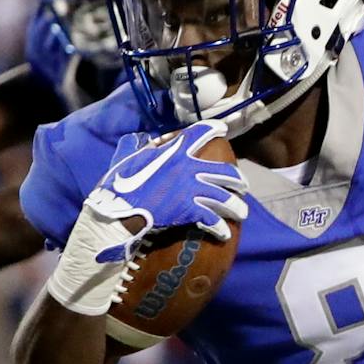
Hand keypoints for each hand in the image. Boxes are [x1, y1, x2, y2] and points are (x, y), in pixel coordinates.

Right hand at [85, 120, 248, 242]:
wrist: (120, 207)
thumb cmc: (121, 182)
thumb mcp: (128, 156)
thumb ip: (138, 146)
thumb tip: (140, 139)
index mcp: (176, 151)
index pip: (201, 132)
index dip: (215, 129)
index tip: (223, 129)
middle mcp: (190, 168)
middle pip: (225, 171)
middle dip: (238, 179)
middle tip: (243, 186)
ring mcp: (192, 190)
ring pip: (225, 198)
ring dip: (236, 206)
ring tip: (242, 213)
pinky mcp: (190, 210)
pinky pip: (213, 219)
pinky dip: (220, 228)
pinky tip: (224, 234)